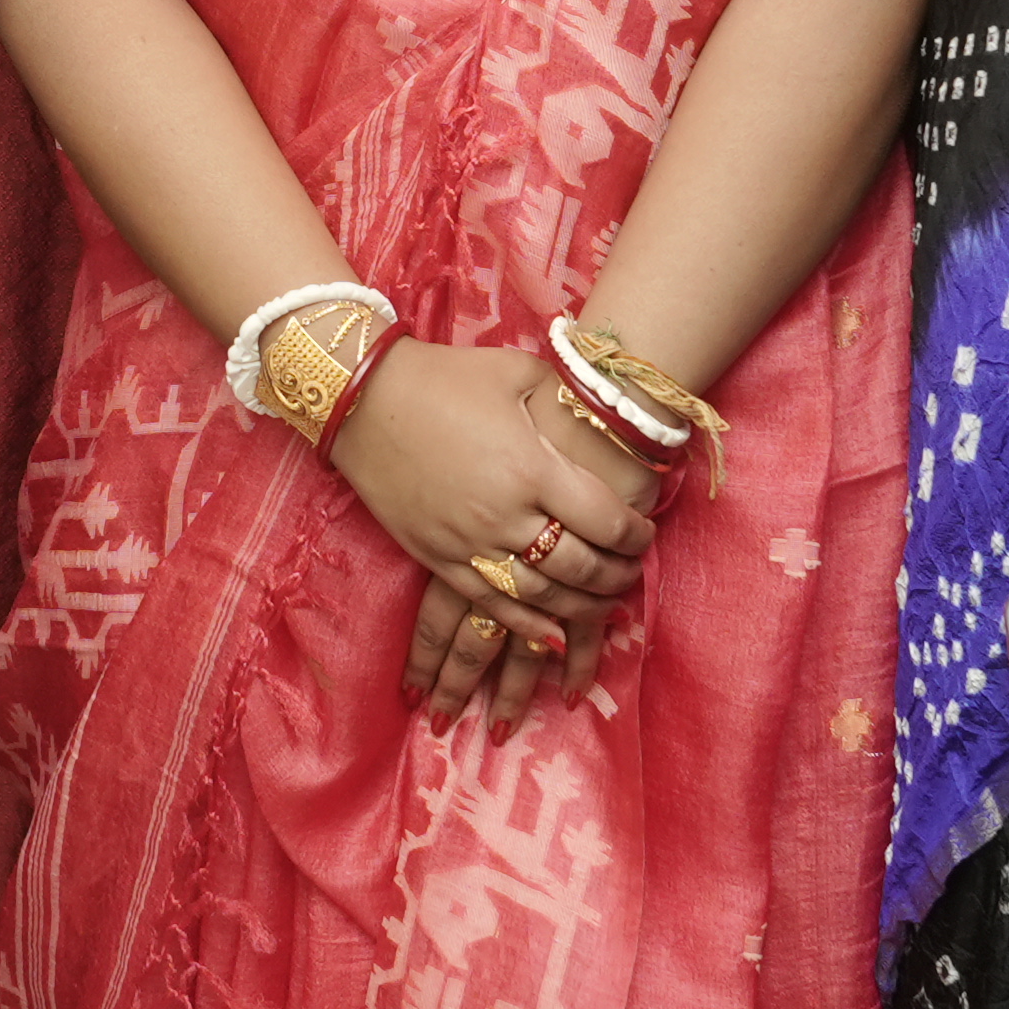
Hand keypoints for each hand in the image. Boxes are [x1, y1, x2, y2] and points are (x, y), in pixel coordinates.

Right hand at [329, 346, 654, 723]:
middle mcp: (505, 515)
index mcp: (532, 468)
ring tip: (605, 604)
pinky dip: (528, 627)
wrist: (362, 399)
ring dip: (582, 607)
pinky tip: (554, 637)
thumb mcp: (518, 372)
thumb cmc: (446, 378)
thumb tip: (605, 416)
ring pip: (541, 596)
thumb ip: (565, 399)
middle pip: (580, 567)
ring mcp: (469, 543)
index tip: (645, 534)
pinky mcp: (438, 559)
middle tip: (631, 572)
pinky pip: (492, 606)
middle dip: (615, 576)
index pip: (605, 520)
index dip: (636, 534)